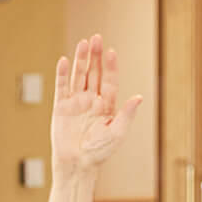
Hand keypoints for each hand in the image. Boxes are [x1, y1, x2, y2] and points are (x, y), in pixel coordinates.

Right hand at [51, 34, 142, 176]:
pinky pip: (62, 87)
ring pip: (79, 76)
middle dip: (95, 56)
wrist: (78, 164)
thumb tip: (139, 98)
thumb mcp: (117, 133)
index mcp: (107, 106)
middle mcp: (91, 101)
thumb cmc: (100, 152)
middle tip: (97, 38)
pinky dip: (63, 74)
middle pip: (94, 73)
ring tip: (83, 43)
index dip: (110, 67)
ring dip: (81, 60)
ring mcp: (76, 102)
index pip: (109, 81)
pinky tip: (65, 60)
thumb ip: (127, 114)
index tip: (111, 53)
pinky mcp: (61, 107)